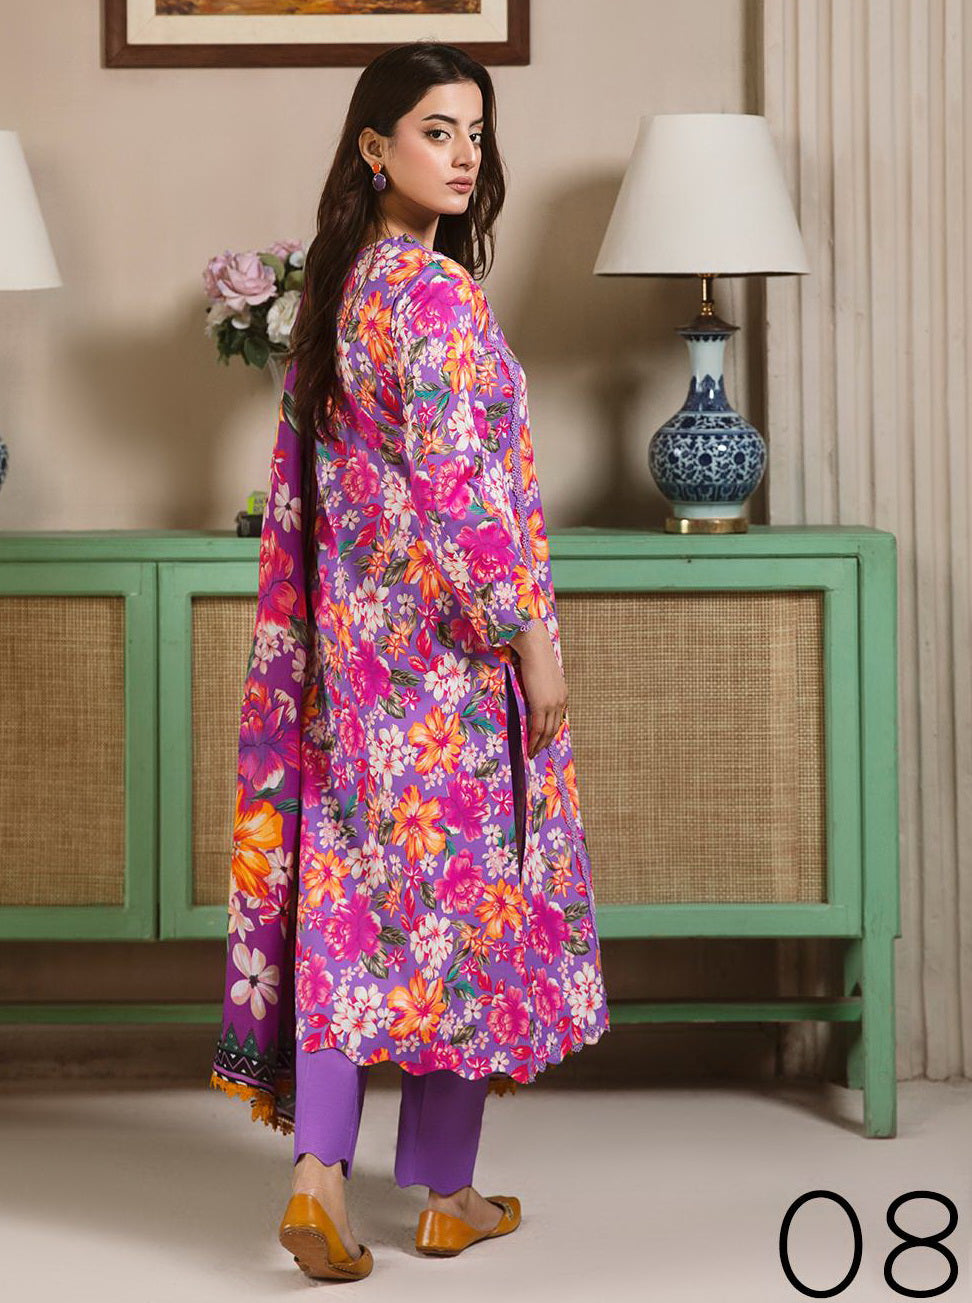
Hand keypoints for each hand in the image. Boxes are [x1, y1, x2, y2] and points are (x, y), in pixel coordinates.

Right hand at [509, 618, 567, 758]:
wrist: (535, 649)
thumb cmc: (534, 658)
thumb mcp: (541, 676)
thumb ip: (540, 688)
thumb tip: (532, 694)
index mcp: (562, 694)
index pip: (557, 719)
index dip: (550, 732)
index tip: (543, 741)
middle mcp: (560, 701)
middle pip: (553, 728)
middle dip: (545, 743)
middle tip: (536, 753)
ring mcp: (552, 704)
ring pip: (546, 731)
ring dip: (539, 745)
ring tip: (531, 754)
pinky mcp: (542, 705)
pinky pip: (538, 728)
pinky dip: (534, 740)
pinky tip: (529, 747)